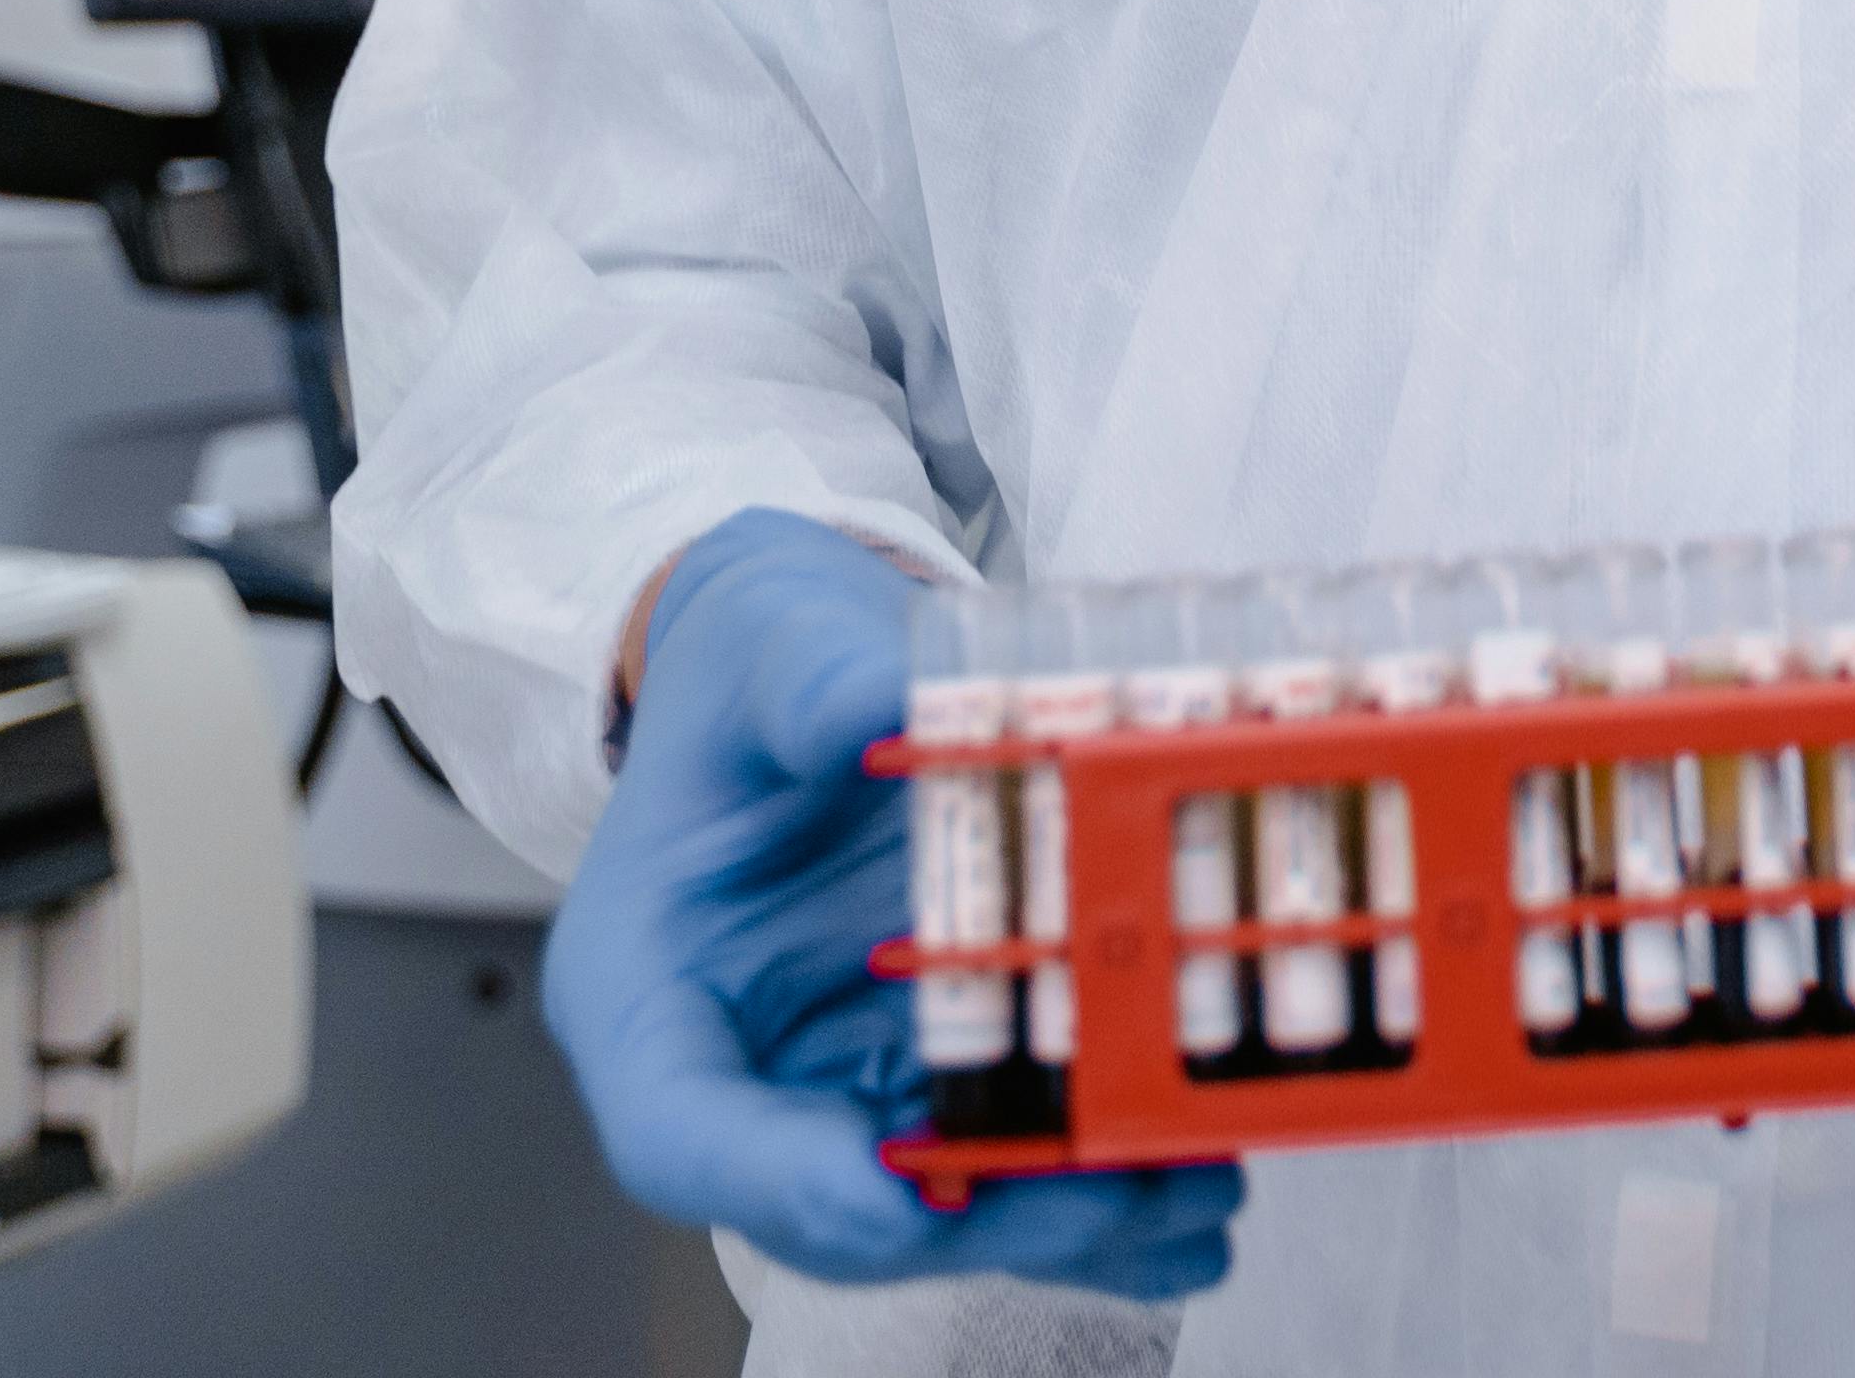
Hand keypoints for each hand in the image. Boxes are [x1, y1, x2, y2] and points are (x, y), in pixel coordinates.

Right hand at [541, 510, 1241, 1299]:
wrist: (815, 668)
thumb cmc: (765, 670)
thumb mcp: (771, 640)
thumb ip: (813, 682)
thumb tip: (882, 705)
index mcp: (650, 989)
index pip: (682, 1131)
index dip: (787, 1182)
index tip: (897, 1195)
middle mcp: (749, 1069)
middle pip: (842, 1202)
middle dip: (981, 1213)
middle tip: (1114, 1193)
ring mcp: (854, 1080)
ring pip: (950, 1199)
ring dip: (1071, 1213)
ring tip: (1194, 1185)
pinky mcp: (946, 1068)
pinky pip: (1018, 1158)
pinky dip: (1108, 1185)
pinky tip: (1204, 1181)